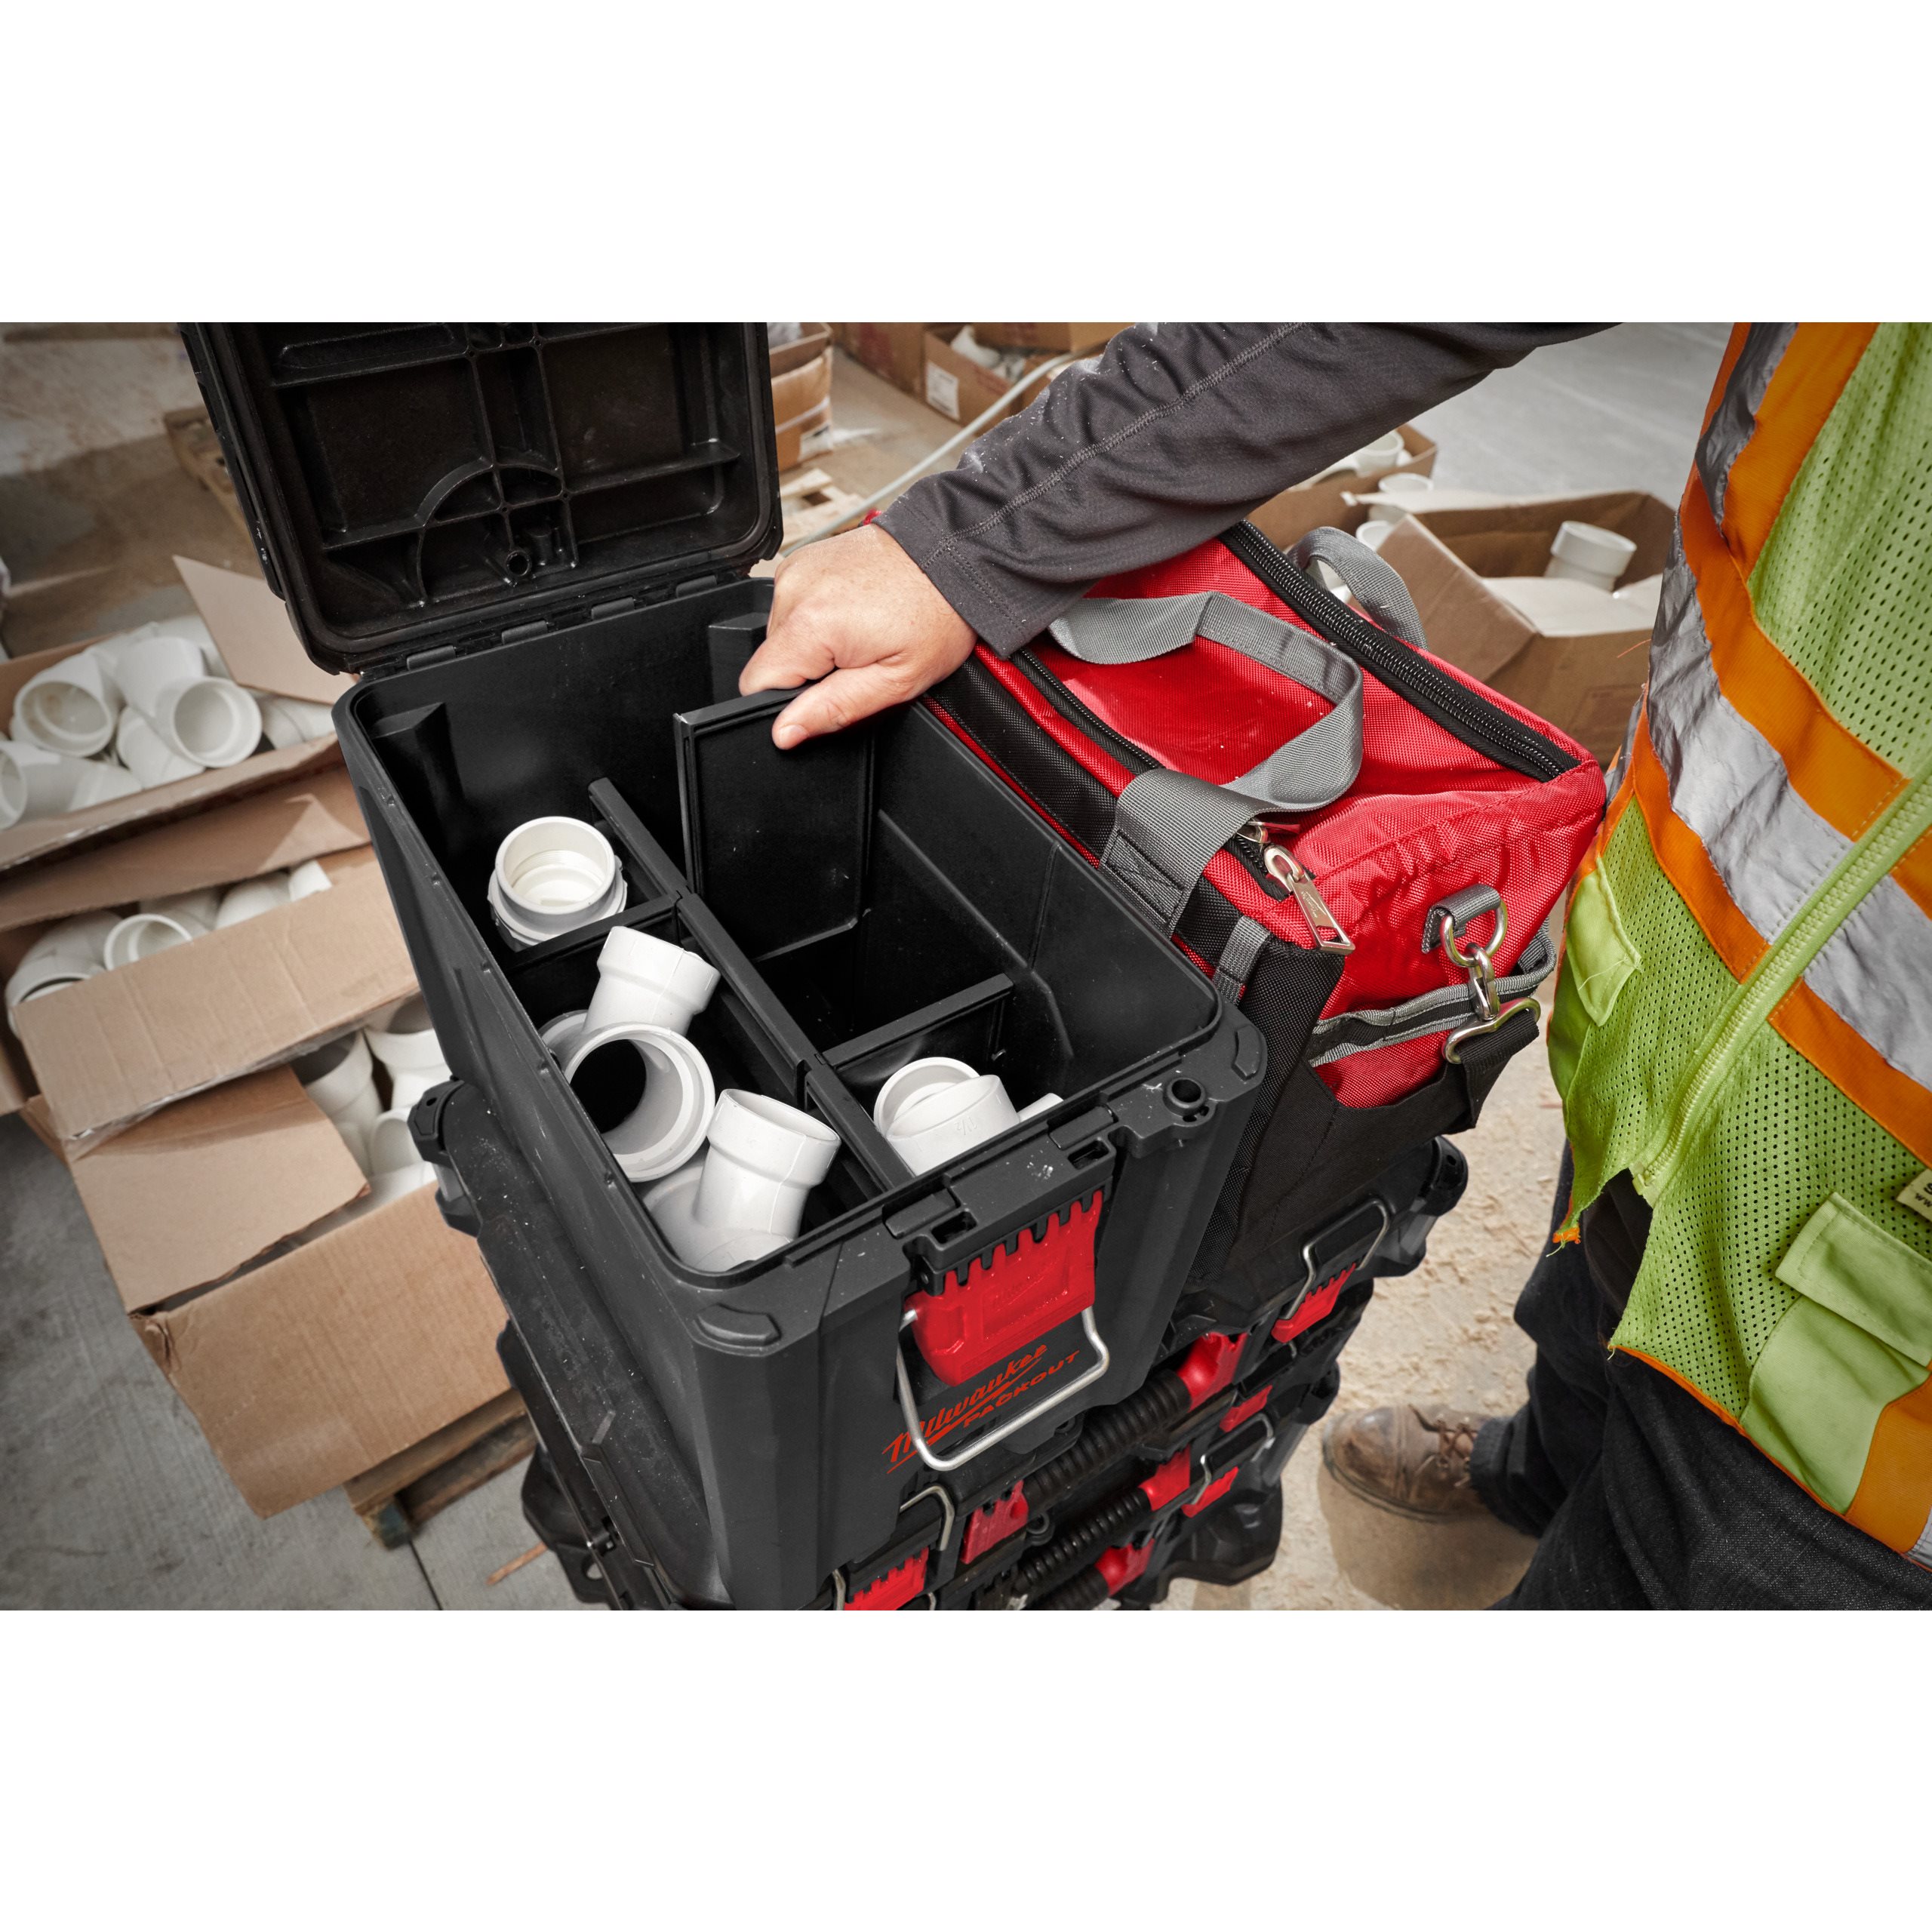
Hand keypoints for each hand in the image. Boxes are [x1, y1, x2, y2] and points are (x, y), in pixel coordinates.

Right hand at [739, 524, 976, 747]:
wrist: (953, 559)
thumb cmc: (937, 615)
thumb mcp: (895, 682)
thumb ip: (833, 710)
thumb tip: (785, 732)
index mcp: (811, 623)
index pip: (757, 683)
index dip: (788, 702)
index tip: (827, 693)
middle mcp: (794, 589)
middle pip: (772, 658)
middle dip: (809, 671)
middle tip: (858, 659)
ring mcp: (796, 569)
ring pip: (782, 634)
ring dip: (813, 643)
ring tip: (860, 632)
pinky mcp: (802, 560)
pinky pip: (792, 607)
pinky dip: (816, 617)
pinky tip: (852, 612)